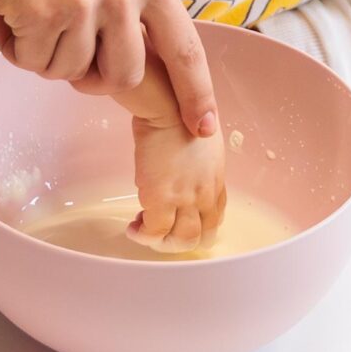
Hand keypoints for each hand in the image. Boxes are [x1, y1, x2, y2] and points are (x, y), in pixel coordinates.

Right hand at [0, 0, 217, 134]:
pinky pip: (31, 61)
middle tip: (62, 46)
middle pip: (122, 77)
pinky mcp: (43, 16)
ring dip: (43, 53)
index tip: (204, 126)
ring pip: (68, 72)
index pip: (185, 48)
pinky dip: (12, 44)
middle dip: (92, 77)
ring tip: (26, 9)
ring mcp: (85, 8)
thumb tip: (130, 43)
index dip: (196, 92)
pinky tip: (4, 6)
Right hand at [130, 115, 227, 252]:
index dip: (196, 228)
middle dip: (179, 242)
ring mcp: (184, 199)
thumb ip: (196, 169)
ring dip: (161, 242)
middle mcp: (205, 195)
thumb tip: (176, 177)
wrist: (169, 108)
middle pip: (200, 237)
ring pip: (179, 241)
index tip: (180, 224)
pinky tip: (134, 227)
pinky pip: (153, 232)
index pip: (215, 219)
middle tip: (161, 234)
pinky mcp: (161, 199)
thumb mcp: (203, 147)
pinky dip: (143, 235)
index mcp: (215, 182)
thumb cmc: (182, 116)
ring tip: (144, 231)